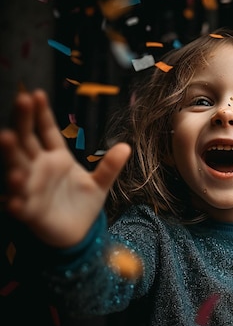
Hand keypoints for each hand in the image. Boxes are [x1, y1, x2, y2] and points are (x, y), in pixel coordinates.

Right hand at [0, 90, 130, 247]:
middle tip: (20, 100)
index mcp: (56, 158)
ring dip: (11, 154)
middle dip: (23, 122)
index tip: (36, 94)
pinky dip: (15, 201)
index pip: (45, 131)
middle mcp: (39, 168)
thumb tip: (126, 146)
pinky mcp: (30, 211)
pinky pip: (20, 205)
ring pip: (18, 168)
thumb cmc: (83, 203)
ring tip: (6, 137)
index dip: (41, 114)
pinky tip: (13, 199)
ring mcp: (31, 188)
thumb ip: (110, 166)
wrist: (79, 232)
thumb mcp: (100, 183)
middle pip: (28, 141)